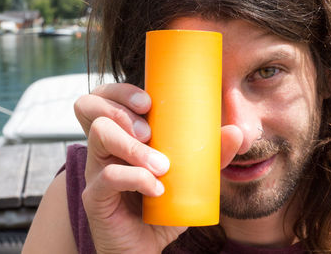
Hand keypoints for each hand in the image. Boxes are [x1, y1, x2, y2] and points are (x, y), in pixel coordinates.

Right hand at [74, 83, 241, 252]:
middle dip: (123, 114)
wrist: (147, 245)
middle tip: (151, 134)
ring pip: (100, 136)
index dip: (122, 92)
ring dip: (132, 145)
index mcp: (124, 137)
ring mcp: (96, 170)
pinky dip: (135, 177)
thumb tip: (235, 132)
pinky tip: (156, 188)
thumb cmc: (164, 207)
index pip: (108, 97)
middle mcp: (106, 149)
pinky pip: (106, 176)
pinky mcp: (95, 196)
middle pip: (94, 110)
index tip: (148, 103)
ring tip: (161, 165)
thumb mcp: (190, 178)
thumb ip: (209, 157)